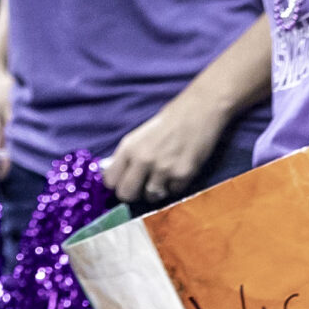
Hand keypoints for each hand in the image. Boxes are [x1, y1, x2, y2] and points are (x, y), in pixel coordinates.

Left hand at [103, 93, 227, 206]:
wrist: (198, 111)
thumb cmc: (167, 122)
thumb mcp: (138, 136)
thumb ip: (126, 157)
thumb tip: (114, 178)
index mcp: (128, 148)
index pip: (110, 181)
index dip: (117, 183)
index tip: (124, 182)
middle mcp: (143, 160)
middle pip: (126, 194)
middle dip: (133, 193)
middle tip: (141, 186)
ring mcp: (163, 169)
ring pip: (151, 197)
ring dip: (156, 190)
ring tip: (162, 177)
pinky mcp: (183, 175)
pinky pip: (173, 192)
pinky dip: (175, 186)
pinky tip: (178, 172)